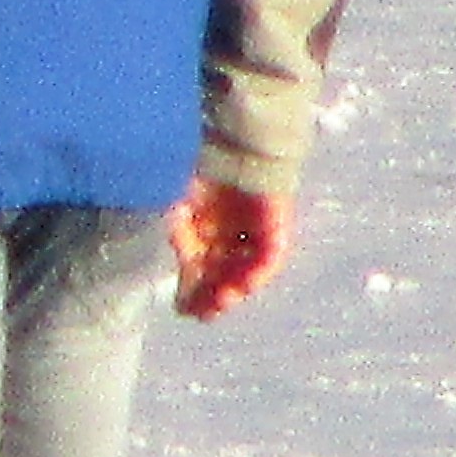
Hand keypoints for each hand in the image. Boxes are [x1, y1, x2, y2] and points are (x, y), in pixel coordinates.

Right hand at [168, 180, 291, 318]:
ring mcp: (254, 233)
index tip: (183, 309)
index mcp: (205, 228)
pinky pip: (269, 257)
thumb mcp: (180, 206)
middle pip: (222, 275)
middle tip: (203, 314)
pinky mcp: (276, 229)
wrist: (238, 142)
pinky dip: (257, 273)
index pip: (199, 267)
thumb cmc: (203, 168)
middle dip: (212, 296)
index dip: (192, 289)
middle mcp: (230, 234)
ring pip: (246, 270)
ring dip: (234, 290)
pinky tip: (245, 286)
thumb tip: (184, 265)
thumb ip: (181, 237)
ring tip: (222, 302)